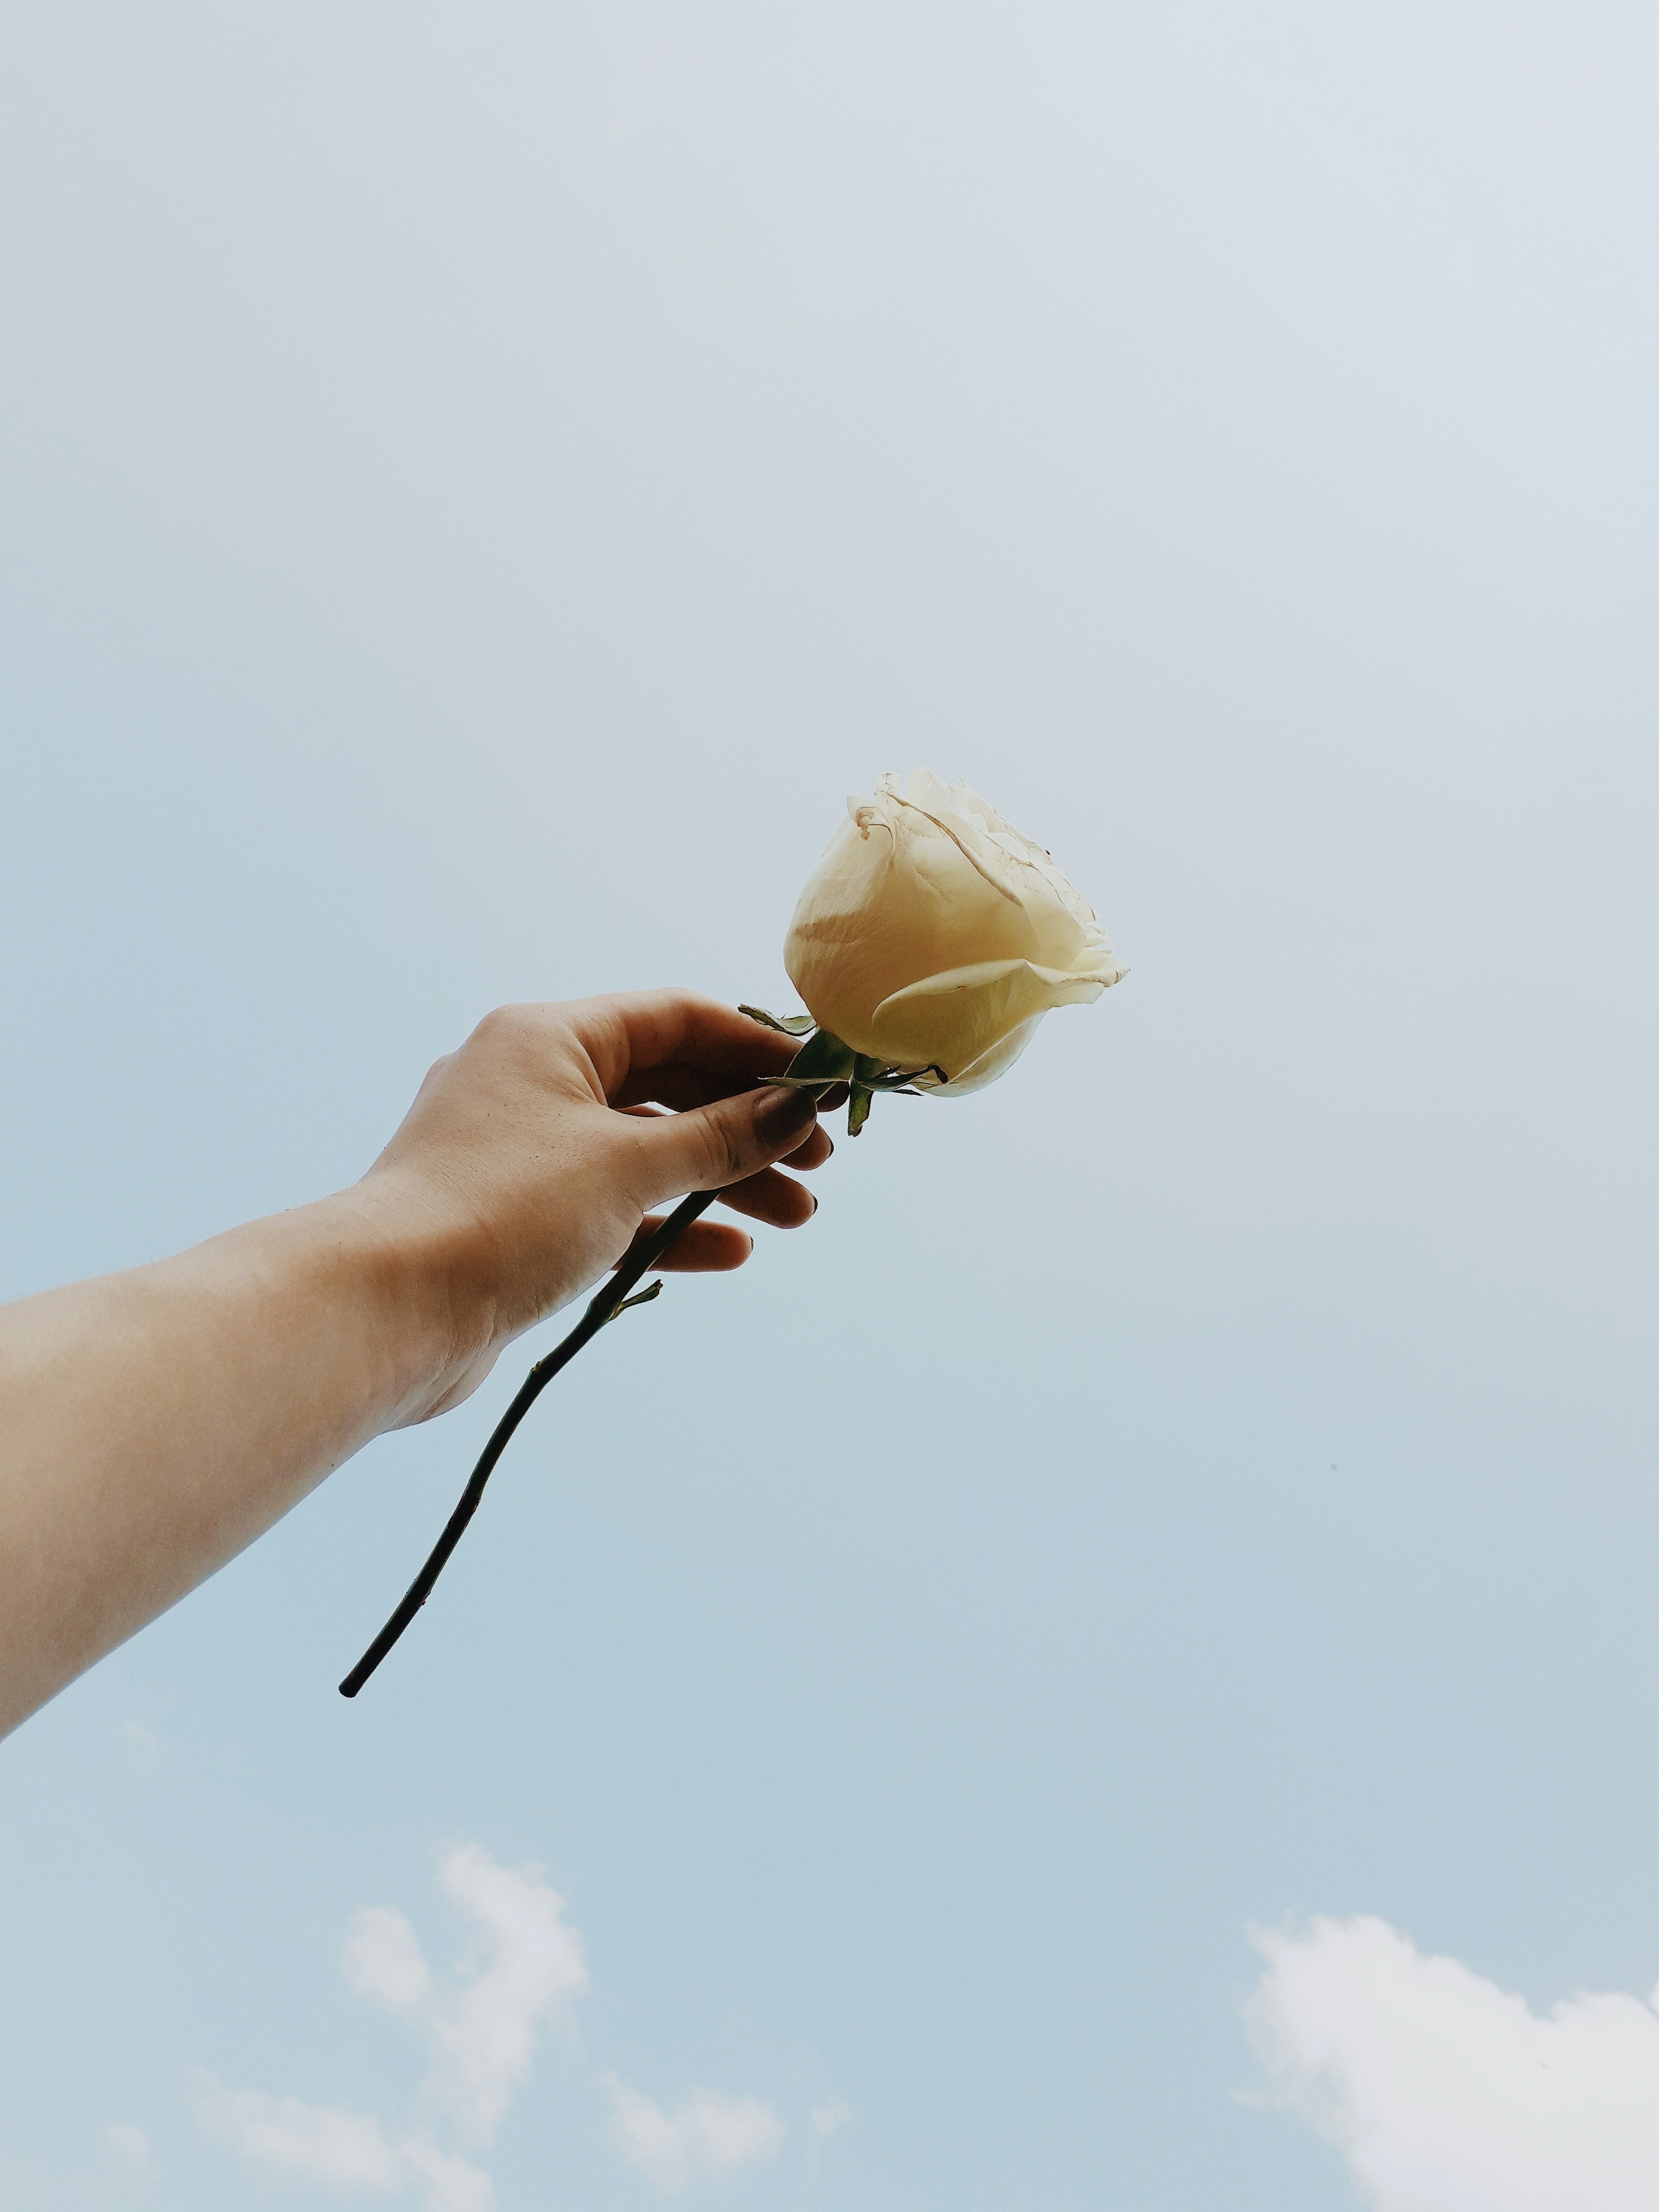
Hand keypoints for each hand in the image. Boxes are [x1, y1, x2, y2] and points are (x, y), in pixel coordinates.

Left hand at [360, 992, 829, 1418]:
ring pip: (642, 1153)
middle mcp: (528, 1083)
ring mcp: (518, 1154)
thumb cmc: (499, 1214)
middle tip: (817, 1165)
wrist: (382, 1312)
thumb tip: (794, 1109)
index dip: (757, 1051)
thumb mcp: (627, 1165)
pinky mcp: (514, 1222)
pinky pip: (610, 1210)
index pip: (675, 1020)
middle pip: (666, 1087)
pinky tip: (730, 1251)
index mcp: (547, 1038)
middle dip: (747, 1125)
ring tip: (795, 1217)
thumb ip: (720, 1137)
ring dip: (720, 1180)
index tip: (822, 1087)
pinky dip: (669, 1225)